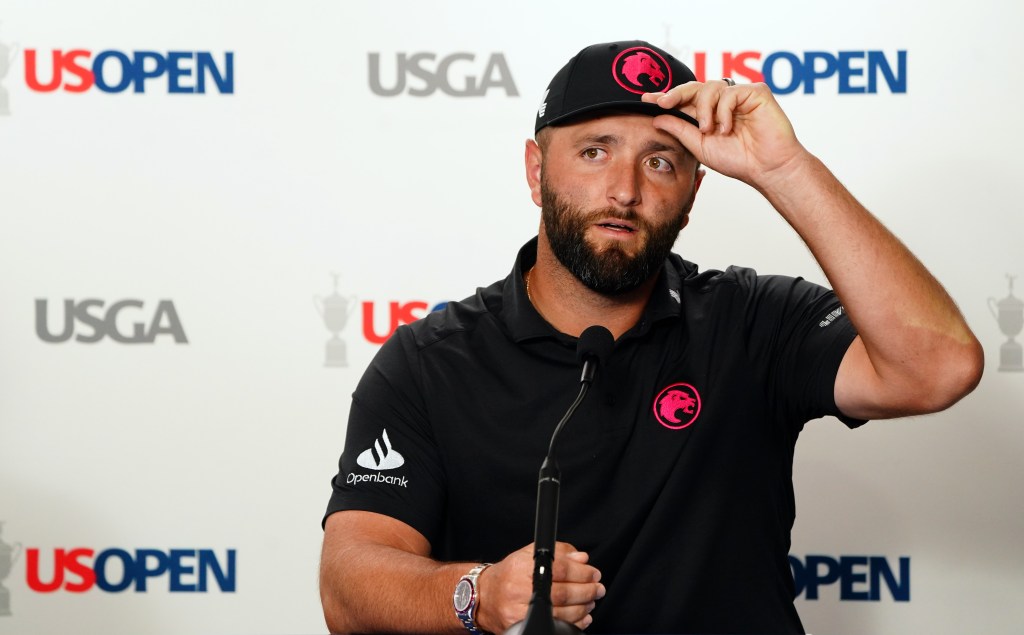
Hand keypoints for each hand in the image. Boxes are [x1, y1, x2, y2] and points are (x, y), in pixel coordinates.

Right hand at [476, 541, 604, 631]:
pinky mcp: (523, 625)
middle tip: (598, 588)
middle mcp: (520, 589)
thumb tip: (582, 558)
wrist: (486, 597)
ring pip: (562, 613)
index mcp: (523, 567)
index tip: (594, 573)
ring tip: (591, 600)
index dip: (582, 572)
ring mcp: (521, 611)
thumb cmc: (510, 574)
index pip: (560, 569)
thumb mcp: (529, 555)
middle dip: (587, 591)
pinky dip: (575, 623)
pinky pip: (556, 627)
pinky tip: (583, 616)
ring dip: (584, 607)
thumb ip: (559, 553)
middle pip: (563, 593)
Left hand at [642, 81, 808, 189]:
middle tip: (663, 103)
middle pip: (694, 87)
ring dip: (705, 110)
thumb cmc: (738, 159)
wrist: (766, 168)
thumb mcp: (700, 145)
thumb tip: (657, 117)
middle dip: (676, 94)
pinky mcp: (756, 92)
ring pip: (710, 88)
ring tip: (710, 130)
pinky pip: (730, 92)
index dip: (666, 98)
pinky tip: (727, 128)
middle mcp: (723, 101)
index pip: (685, 100)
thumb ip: (680, 130)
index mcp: (709, 113)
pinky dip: (724, 111)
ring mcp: (739, 95)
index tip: (646, 100)